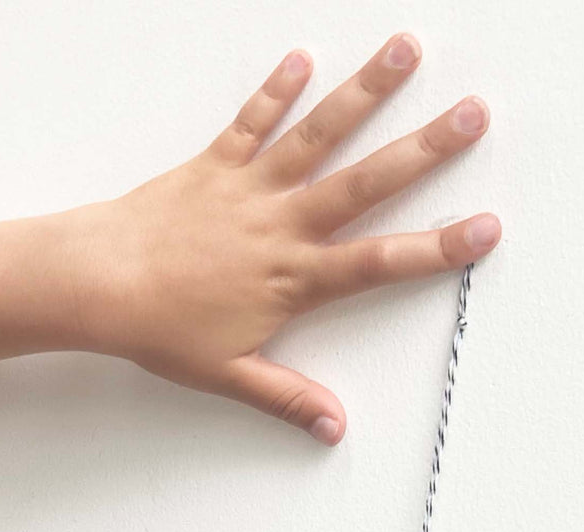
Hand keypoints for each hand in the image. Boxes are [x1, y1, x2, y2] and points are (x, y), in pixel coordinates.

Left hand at [84, 32, 498, 445]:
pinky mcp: (213, 166)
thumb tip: (332, 427)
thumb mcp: (227, 374)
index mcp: (292, 279)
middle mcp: (281, 226)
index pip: (379, 264)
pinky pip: (250, 122)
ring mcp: (249, 190)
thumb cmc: (158, 328)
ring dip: (363, 93)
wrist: (99, 284)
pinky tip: (301, 59)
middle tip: (472, 114)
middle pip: (365, 183)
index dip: (437, 249)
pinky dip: (275, 91)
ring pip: (317, 136)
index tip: (485, 230)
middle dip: (424, 149)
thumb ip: (286, 397)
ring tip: (404, 53)